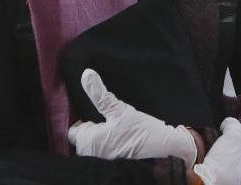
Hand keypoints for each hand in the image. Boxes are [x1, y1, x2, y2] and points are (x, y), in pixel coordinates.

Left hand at [67, 69, 197, 165]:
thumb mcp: (120, 109)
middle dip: (93, 130)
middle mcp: (91, 156)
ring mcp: (101, 163)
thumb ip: (99, 94)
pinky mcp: (113, 166)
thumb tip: (86, 74)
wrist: (166, 153)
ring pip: (94, 148)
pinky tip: (122, 141)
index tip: (98, 115)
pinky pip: (103, 155)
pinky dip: (109, 148)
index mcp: (88, 142)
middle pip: (83, 140)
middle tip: (111, 123)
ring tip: (118, 131)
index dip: (84, 121)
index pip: (73, 131)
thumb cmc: (141, 132)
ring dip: (102, 139)